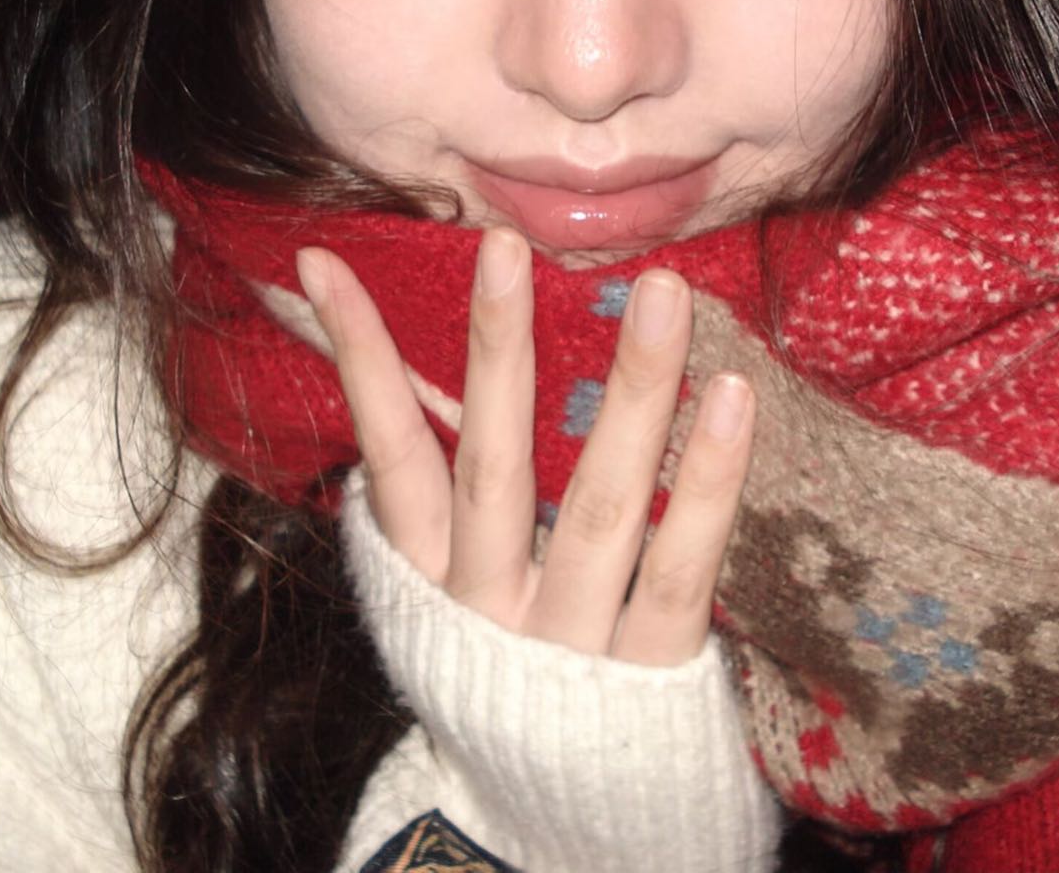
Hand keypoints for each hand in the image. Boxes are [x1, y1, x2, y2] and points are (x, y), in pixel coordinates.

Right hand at [296, 227, 755, 665]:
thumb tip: (392, 411)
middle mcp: (489, 605)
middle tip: (507, 246)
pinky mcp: (651, 675)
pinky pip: (681, 568)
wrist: (557, 851)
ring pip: (595, 501)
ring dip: (629, 391)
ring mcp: (570, 641)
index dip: (356, 357)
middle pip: (491, 462)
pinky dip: (706, 483)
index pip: (388, 452)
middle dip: (496, 350)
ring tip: (658, 292)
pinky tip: (733, 398)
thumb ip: (429, 525)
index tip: (325, 260)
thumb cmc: (512, 706)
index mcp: (434, 584)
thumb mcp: (446, 620)